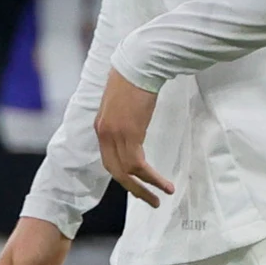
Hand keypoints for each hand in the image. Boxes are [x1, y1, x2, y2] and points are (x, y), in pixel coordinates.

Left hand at [95, 69, 171, 206]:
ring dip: (144, 189)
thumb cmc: (134, 75)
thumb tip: (132, 120)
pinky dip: (152, 178)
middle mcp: (104, 134)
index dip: (121, 172)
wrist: (139, 63)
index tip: (134, 182)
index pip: (108, 158)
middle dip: (132, 188)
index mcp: (100, 126)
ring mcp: (115, 135)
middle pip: (115, 171)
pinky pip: (139, 166)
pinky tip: (165, 184)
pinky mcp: (130, 135)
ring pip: (127, 172)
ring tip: (159, 199)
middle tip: (148, 200)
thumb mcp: (122, 99)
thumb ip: (122, 115)